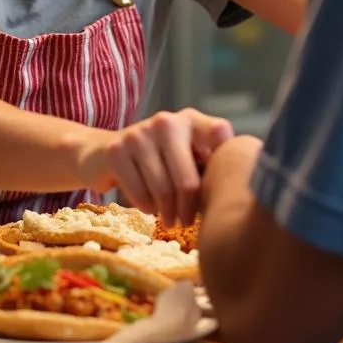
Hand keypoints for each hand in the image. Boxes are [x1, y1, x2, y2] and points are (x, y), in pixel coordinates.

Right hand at [78, 109, 234, 226]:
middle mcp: (167, 121)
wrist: (105, 154)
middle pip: (188, 179)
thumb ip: (210, 166)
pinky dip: (146, 206)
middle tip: (187, 222)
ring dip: (167, 212)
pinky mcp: (116, 150)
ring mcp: (139, 133)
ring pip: (162, 189)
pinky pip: (138, 193)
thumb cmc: (160, 162)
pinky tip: (150, 207)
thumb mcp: (187, 156)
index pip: (219, 134)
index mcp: (192, 120)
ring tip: (170, 219)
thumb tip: (237, 195)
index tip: (222, 188)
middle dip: (189, 208)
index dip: (224, 163)